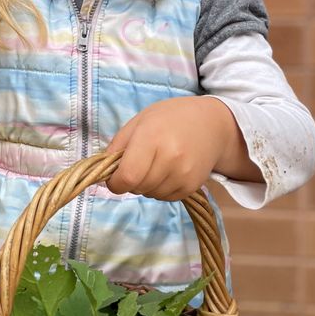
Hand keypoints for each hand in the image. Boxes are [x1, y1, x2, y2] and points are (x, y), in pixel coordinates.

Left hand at [105, 96, 259, 200]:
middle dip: (130, 181)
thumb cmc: (170, 118)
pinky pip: (165, 198)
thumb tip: (102, 172)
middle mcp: (170, 158)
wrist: (212, 124)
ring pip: (150, 195)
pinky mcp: (192, 186)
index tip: (115, 176)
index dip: (115, 182)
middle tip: (139, 163)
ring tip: (156, 164)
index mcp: (151, 138)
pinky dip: (160, 189)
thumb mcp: (139, 122)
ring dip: (146, 185)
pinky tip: (168, 171)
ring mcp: (184, 174)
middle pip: (137, 188)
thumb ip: (117, 146)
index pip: (127, 177)